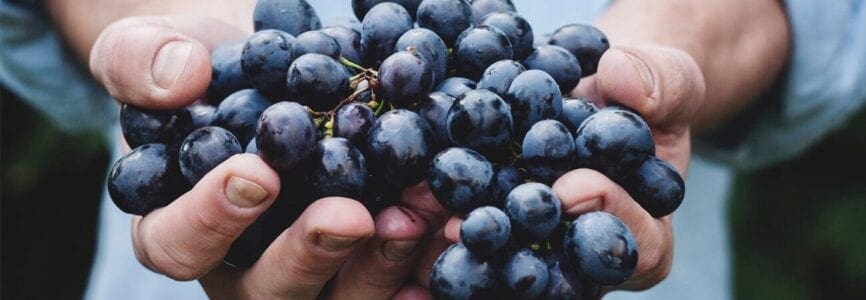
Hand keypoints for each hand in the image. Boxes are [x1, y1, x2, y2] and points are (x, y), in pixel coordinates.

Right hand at [89, 14, 434, 298]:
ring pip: (339, 297)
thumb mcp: (155, 51)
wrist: (268, 73)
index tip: (257, 173)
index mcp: (179, 227)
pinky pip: (393, 283)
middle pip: (267, 290)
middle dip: (311, 255)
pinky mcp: (363, 263)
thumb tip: (179, 77)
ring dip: (382, 263)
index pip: (177, 244)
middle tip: (351, 216)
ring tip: (421, 213)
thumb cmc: (201, 69)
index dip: (212, 219)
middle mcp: (242, 266)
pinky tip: (456, 238)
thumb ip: (142, 61)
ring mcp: (308, 272)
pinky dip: (427, 265)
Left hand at [441, 44, 706, 290]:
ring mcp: (538, 250)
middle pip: (559, 271)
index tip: (575, 187)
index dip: (607, 217)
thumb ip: (662, 83)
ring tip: (434, 218)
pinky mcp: (496, 229)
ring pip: (506, 262)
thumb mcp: (669, 80)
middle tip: (477, 226)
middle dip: (518, 247)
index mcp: (645, 237)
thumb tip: (621, 76)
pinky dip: (442, 215)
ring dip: (468, 239)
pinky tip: (413, 199)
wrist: (594, 93)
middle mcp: (587, 260)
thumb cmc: (642, 95)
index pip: (636, 246)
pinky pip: (470, 233)